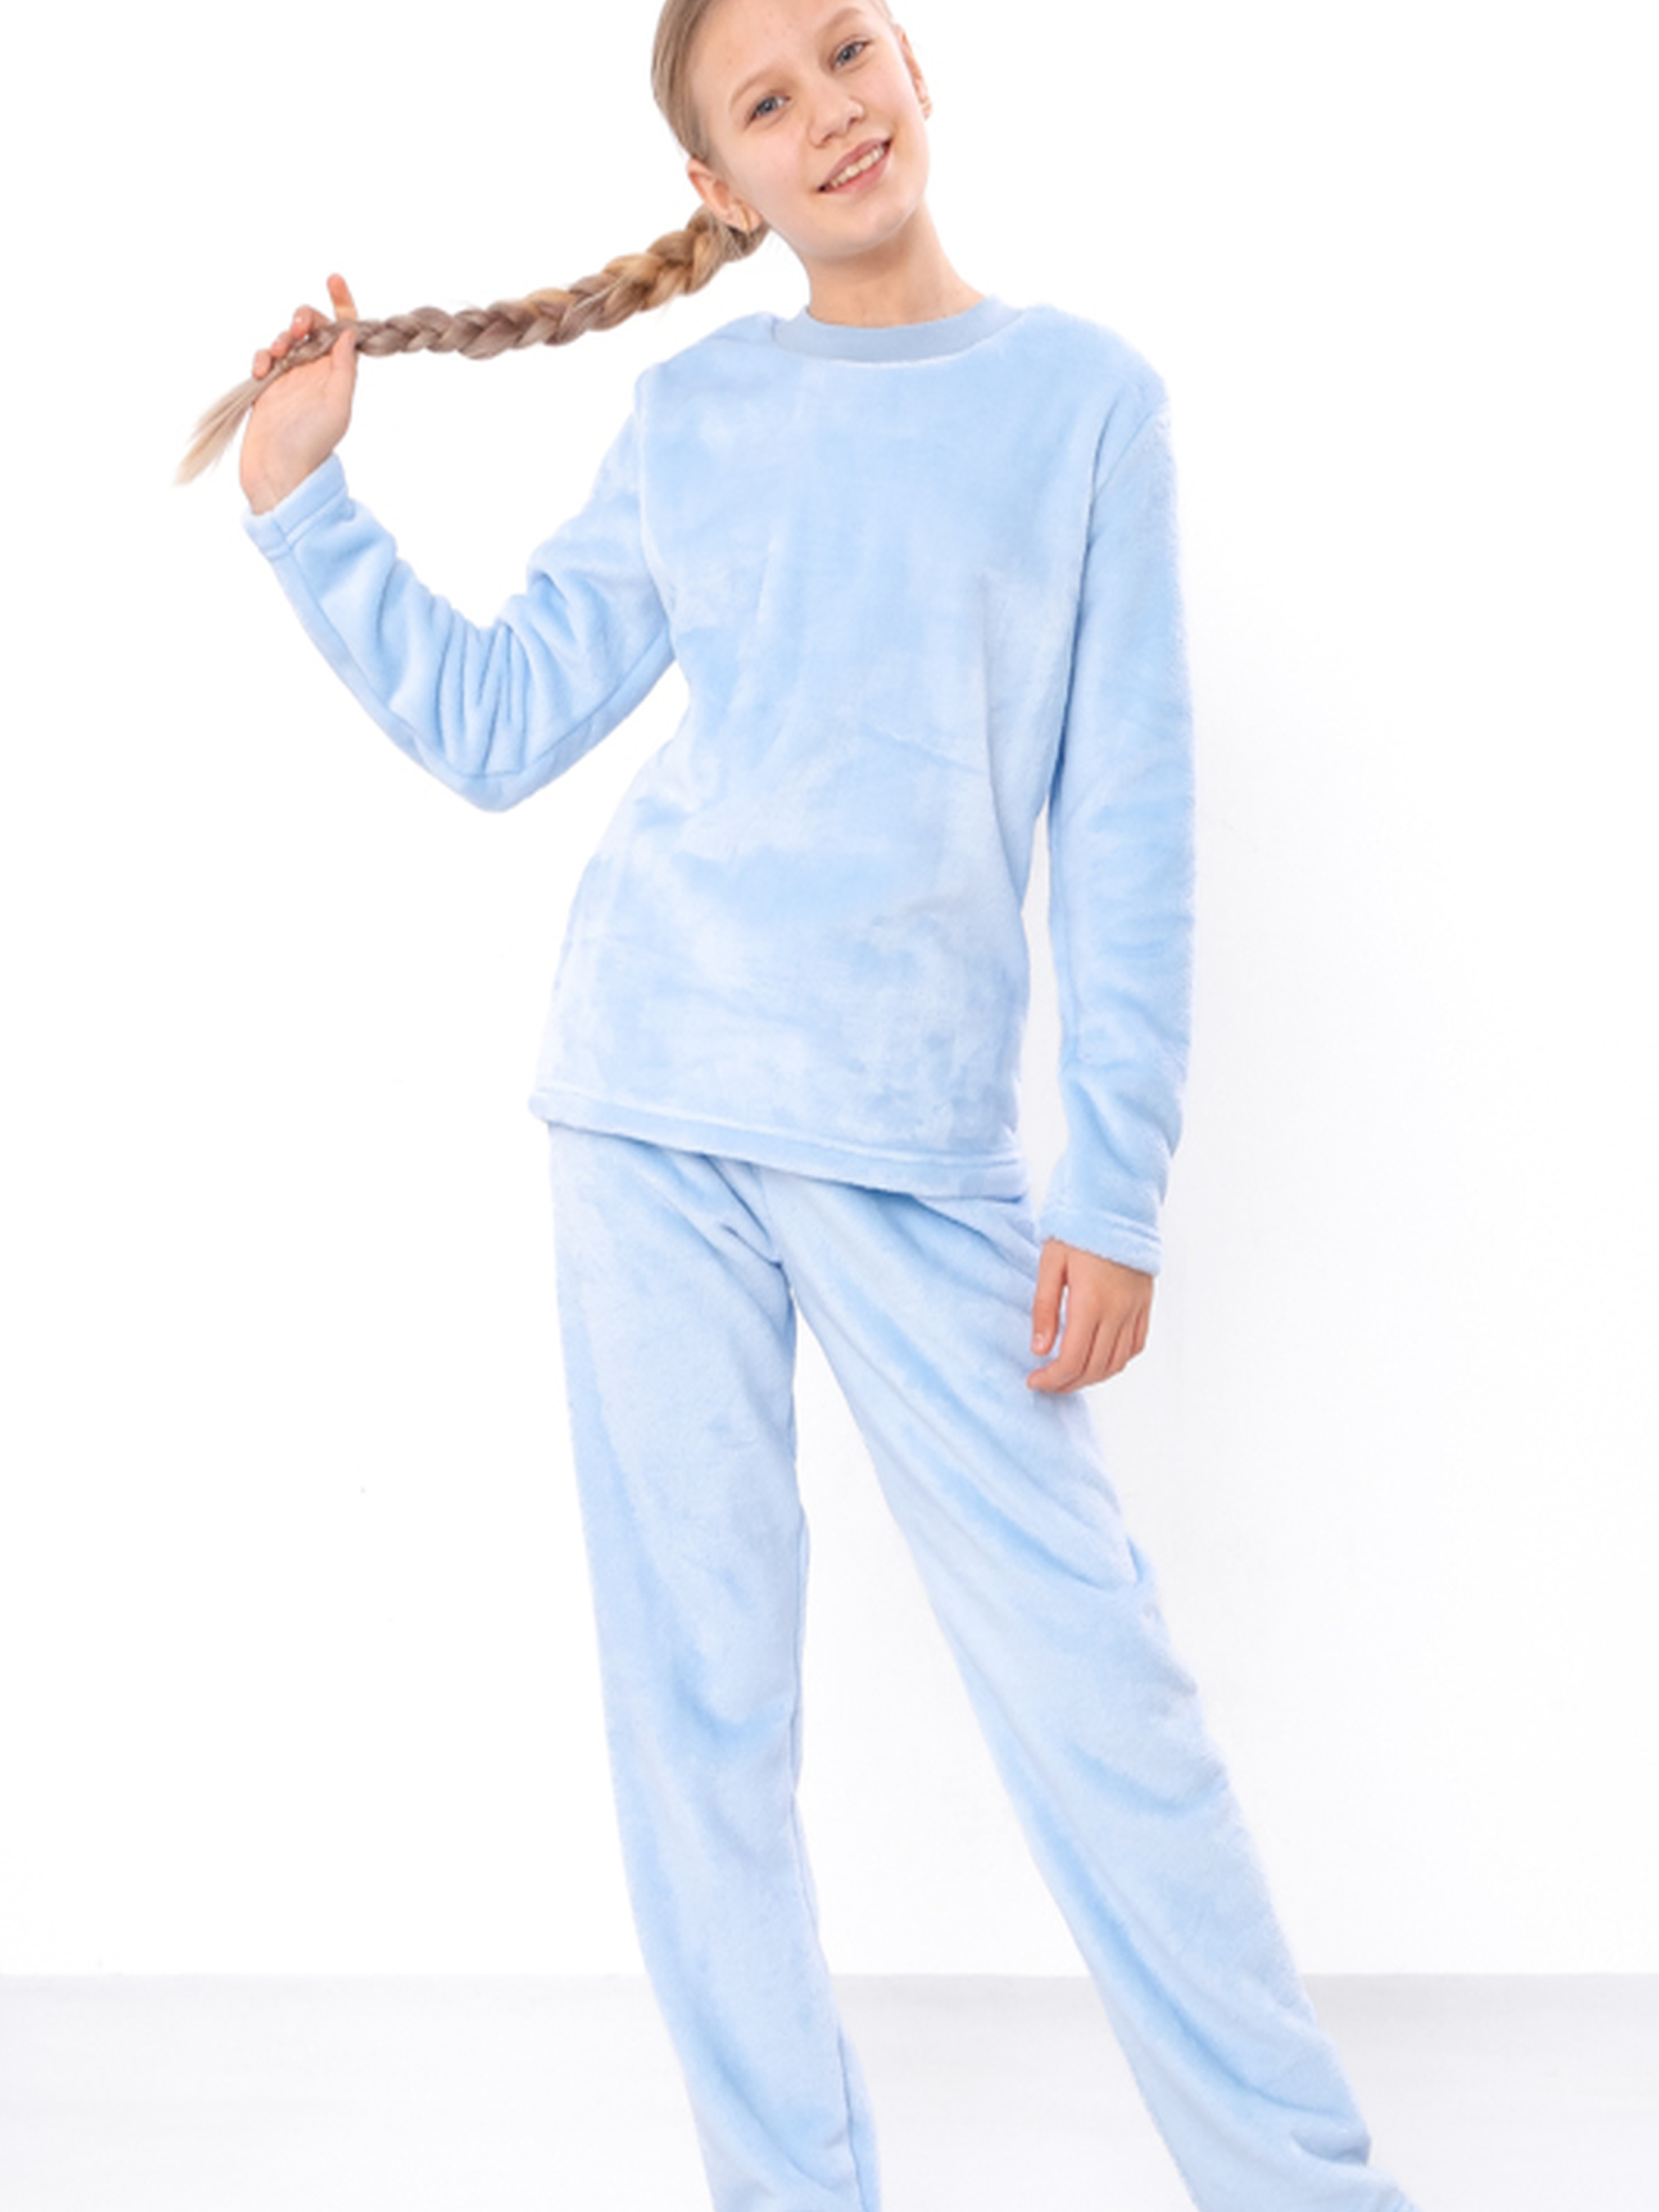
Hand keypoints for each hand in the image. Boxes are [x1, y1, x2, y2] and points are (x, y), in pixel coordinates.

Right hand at [240, 273, 359, 514]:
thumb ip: (343, 369)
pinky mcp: (268, 387)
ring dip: (282, 338)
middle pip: (312, 328)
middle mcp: (316, 373)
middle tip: (299, 328)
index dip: (341, 303)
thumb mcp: (338, 406)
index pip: (343, 331)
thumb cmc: (313, 445)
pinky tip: (262, 370)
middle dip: (305, 318)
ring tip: (280, 353)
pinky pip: (264, 358)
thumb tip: (350, 333)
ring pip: (286, 339)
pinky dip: (262, 357)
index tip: (334, 279)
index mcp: (337, 375)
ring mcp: (291, 379)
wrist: (280, 472)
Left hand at [1027, 1240, 1151, 1392]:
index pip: (1073, 1359)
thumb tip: (1039, 1350)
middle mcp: (1118, 1311)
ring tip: (1069, 1377)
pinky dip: (1116, 1362)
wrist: (1117, 1205)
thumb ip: (1044, 1309)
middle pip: (1095, 1368)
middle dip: (1068, 1383)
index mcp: (1091, 1302)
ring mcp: (1136, 1309)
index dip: (1053, 1379)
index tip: (1035, 1381)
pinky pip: (1135, 1346)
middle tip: (1047, 1383)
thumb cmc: (1078, 1229)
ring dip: (1092, 1377)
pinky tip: (1098, 1361)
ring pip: (1117, 1363)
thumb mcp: (1050, 1263)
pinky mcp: (1146, 1304)